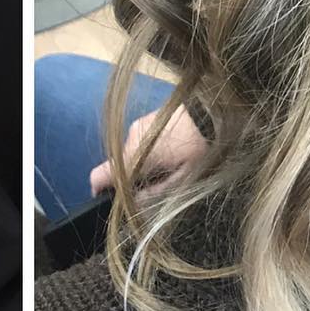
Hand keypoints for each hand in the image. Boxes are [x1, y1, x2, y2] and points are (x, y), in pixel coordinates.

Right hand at [90, 104, 206, 197]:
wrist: (211, 110)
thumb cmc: (198, 147)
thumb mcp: (183, 178)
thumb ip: (156, 192)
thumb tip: (135, 200)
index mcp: (135, 156)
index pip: (101, 174)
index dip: (98, 188)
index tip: (105, 198)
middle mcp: (130, 139)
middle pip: (119, 166)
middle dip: (132, 178)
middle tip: (156, 184)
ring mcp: (137, 125)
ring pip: (130, 153)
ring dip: (141, 163)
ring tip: (169, 165)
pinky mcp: (146, 118)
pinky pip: (138, 141)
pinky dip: (147, 151)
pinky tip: (169, 151)